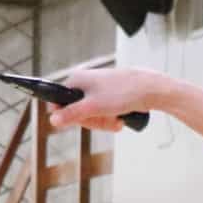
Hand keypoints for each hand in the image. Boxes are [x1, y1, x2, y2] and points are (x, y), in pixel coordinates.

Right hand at [45, 67, 162, 133]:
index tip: (81, 120)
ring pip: (91, 116)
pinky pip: (103, 114)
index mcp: (76, 80)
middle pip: (76, 112)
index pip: (59, 101)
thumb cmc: (122, 93)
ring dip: (103, 123)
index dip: (68, 115)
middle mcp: (85, 84)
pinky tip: (119, 120)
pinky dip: (110, 120)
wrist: (150, 89)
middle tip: (104, 121)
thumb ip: (71, 114)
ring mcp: (97, 91)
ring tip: (116, 120)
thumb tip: (52, 120)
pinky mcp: (109, 98)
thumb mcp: (93, 107)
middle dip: (91, 122)